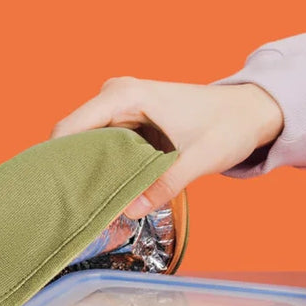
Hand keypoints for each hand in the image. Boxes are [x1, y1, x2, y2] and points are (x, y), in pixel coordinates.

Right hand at [51, 79, 283, 217]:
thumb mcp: (199, 158)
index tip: (56, 194)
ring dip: (88, 173)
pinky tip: (106, 194)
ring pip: (86, 145)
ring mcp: (120, 108)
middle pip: (73, 138)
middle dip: (71, 171)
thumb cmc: (227, 126)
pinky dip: (103, 169)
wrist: (249, 112)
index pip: (70, 128)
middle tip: (71, 209)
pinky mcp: (128, 121)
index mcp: (125, 95)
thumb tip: (131, 210)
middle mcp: (115, 95)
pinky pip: (103, 147)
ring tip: (87, 206)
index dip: (58, 160)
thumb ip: (164, 184)